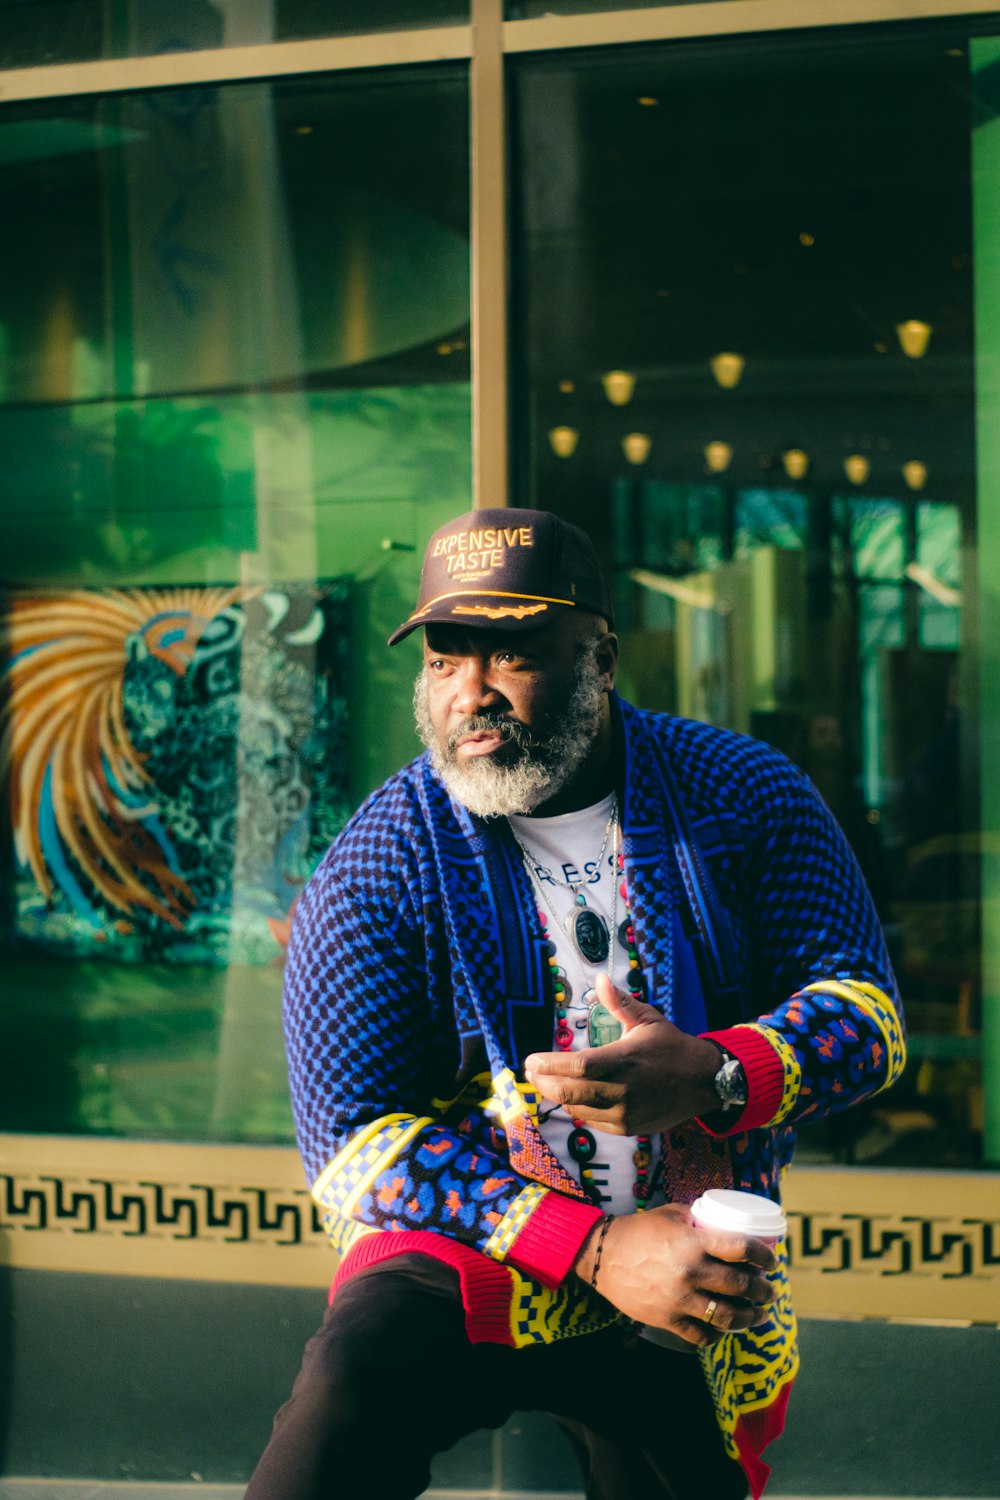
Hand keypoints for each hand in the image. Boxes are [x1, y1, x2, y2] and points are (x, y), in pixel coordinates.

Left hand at [523, 974, 720, 1134]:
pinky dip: (577, 1106)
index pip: (577, 1066)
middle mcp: (622, 1090)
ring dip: (556, 1095)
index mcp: (625, 1060)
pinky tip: (570, 1094)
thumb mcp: (647, 1019)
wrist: (702, 1082)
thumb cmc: (671, 1046)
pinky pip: (591, 1119)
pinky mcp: (627, 1128)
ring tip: (544, 1081)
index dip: (548, 1064)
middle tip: (530, 1071)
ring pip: (577, 1107)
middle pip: (569, 1092)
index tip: (530, 1059)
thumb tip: (599, 979)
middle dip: (543, 1082)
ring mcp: (624, 1113)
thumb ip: (619, 1003)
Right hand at [574, 1203, 776, 1344]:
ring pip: (728, 1316)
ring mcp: (680, 1299)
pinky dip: (718, 1335)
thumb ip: (700, 1220)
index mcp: (694, 1242)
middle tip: (770, 1291)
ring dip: (750, 1318)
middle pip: (742, 1286)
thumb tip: (727, 1223)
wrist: (602, 1255)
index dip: (765, 1256)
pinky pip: (702, 1336)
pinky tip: (725, 1330)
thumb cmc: (640, 1230)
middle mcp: (691, 1272)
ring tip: (759, 1315)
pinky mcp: (668, 1320)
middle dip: (764, 1291)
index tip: (773, 1262)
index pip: (743, 1249)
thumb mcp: (673, 1214)